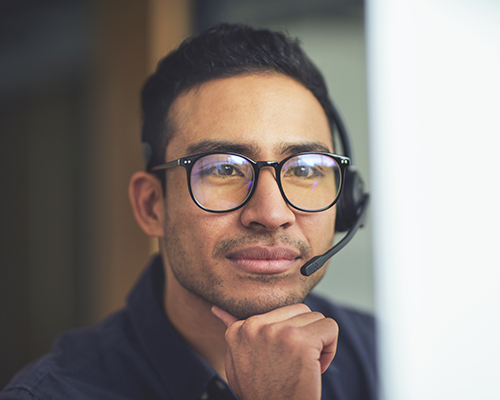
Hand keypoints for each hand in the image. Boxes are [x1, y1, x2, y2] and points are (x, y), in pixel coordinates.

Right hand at [211, 303, 337, 399]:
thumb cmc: (260, 393)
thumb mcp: (237, 362)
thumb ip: (234, 334)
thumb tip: (217, 309)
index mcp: (239, 329)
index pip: (279, 312)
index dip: (287, 337)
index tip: (281, 360)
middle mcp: (255, 326)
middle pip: (299, 310)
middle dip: (305, 334)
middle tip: (295, 362)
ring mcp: (278, 332)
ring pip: (315, 317)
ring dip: (317, 341)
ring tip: (304, 365)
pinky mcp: (300, 341)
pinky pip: (330, 327)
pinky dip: (331, 348)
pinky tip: (316, 368)